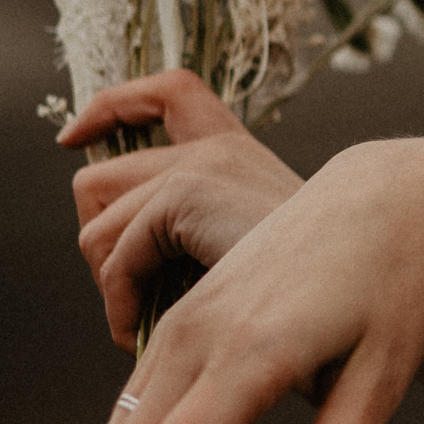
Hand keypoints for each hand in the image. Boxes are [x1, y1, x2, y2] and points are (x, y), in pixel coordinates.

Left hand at [62, 70, 303, 347]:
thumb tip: (118, 261)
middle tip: (137, 291)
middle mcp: (215, 147)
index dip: (111, 105)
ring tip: (141, 319)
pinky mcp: (186, 193)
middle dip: (99, 244)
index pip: (168, 92)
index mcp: (234, 150)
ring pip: (93, 227)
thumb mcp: (248, 252)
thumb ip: (195, 237)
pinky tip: (141, 331)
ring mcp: (199, 165)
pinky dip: (118, 305)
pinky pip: (114, 258)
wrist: (351, 295)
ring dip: (108, 284)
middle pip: (96, 178)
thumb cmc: (305, 295)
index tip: (72, 137)